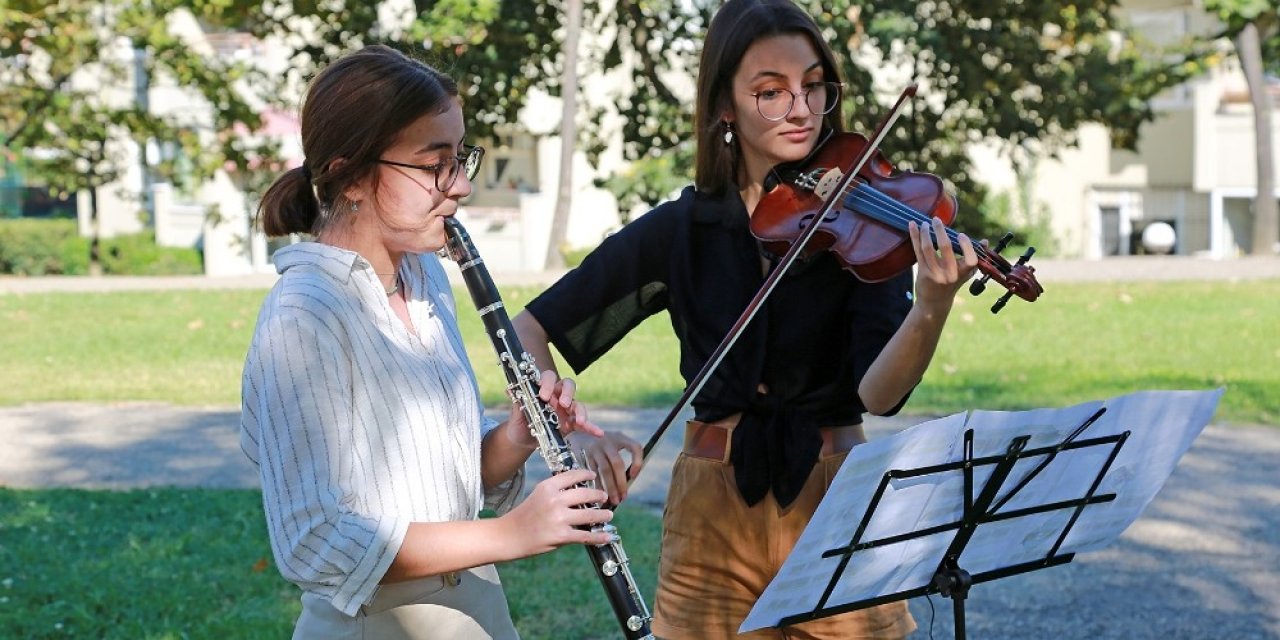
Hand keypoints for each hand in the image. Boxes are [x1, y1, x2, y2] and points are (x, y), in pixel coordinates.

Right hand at [500, 468, 614, 554]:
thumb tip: (580, 493)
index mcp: (548, 487)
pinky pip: (586, 536)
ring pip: (590, 515)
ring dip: (602, 515)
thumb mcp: (538, 496)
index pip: (573, 476)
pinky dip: (599, 537)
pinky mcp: (561, 536)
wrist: (508, 536)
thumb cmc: (523, 516)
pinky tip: (607, 537)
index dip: (586, 474)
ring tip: (608, 515)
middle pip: (585, 494)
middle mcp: (555, 500)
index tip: (593, 475)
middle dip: (599, 495)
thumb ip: (556, 492)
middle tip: (604, 497)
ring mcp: (559, 518)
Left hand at [502, 370, 602, 450]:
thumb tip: (509, 389)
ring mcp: (566, 410)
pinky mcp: (572, 424)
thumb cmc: (520, 422)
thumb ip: (518, 402)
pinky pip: (584, 424)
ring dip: (580, 411)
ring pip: (577, 404)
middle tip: (563, 403)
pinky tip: (599, 433)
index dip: (548, 383)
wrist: (522, 440)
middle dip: (567, 393)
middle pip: (568, 386)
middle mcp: (557, 397)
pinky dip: (592, 427)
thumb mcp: (517, 413)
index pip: (549, 378)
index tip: (543, 395)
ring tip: (579, 421)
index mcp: (544, 390)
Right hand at [567, 430, 643, 505]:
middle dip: (621, 483)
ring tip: (614, 500)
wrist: (578, 434)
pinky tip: (600, 495)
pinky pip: (593, 473)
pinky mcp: (585, 455)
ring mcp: (596, 448)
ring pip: (605, 470)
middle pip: (618, 463)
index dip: (637, 462)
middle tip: (623, 498)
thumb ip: (620, 459)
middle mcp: (608, 441)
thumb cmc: (601, 445)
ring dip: (610, 487)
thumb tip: (624, 486)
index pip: (635, 447)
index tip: (633, 476)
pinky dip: (598, 485)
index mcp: (620, 438)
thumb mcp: (613, 444)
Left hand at [908, 216, 979, 309]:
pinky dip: (915, 237)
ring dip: (925, 232)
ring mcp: (935, 273)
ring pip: (928, 248)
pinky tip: (912, 225)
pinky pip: (918, 251)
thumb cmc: (954, 282)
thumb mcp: (967, 272)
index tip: (960, 234)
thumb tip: (984, 242)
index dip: (966, 246)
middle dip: (940, 230)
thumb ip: (975, 256)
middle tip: (936, 219)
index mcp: (964, 272)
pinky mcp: (922, 272)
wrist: (935, 301)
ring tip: (925, 223)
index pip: (970, 259)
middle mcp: (950, 273)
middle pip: (945, 248)